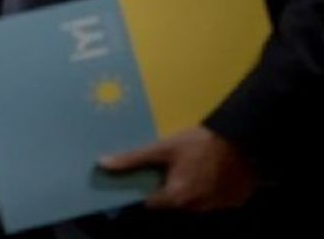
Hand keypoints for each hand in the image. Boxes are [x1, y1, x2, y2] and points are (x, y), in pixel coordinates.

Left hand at [99, 126, 256, 210]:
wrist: (244, 139)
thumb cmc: (200, 143)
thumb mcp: (163, 148)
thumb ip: (133, 159)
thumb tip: (103, 164)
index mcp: (177, 198)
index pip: (152, 203)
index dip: (147, 190)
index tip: (148, 177)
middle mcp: (198, 208)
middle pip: (174, 203)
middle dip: (170, 188)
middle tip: (173, 166)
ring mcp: (219, 206)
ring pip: (196, 202)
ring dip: (192, 189)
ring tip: (193, 165)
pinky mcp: (235, 201)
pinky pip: (216, 199)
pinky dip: (212, 189)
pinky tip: (211, 170)